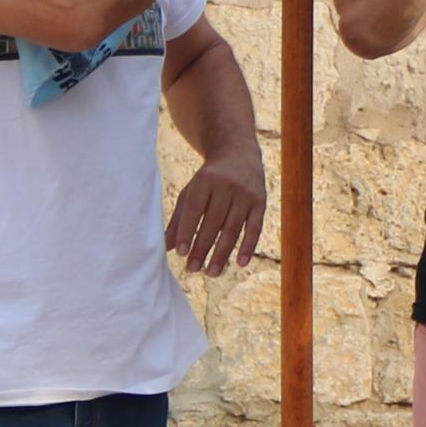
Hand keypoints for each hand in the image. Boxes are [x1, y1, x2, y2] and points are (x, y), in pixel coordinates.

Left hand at [168, 142, 268, 277]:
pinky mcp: (260, 202)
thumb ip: (179, 218)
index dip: (187, 231)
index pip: (195, 209)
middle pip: (213, 222)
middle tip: (192, 269)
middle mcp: (227, 186)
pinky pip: (255, 227)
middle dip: (202, 247)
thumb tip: (165, 247)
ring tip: (211, 273)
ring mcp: (246, 194)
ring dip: (222, 253)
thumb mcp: (191, 192)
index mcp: (205, 181)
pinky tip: (240, 263)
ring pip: (233, 228)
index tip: (180, 252)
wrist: (238, 153)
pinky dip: (248, 246)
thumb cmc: (208, 179)